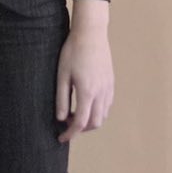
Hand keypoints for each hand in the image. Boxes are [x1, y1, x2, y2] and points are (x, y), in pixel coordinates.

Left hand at [55, 22, 113, 141]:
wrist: (91, 33)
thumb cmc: (73, 52)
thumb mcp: (62, 75)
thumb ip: (61, 98)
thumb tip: (60, 118)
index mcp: (87, 92)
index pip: (80, 122)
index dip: (70, 134)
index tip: (61, 138)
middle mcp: (101, 92)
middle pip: (94, 123)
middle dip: (80, 129)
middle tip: (66, 124)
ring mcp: (108, 88)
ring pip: (103, 115)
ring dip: (90, 121)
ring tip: (74, 113)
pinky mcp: (111, 82)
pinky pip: (107, 105)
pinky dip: (98, 111)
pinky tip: (86, 104)